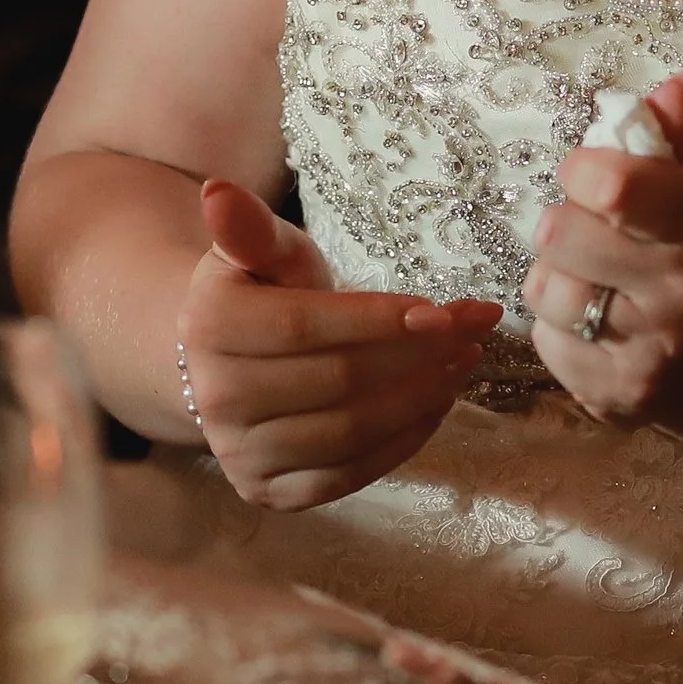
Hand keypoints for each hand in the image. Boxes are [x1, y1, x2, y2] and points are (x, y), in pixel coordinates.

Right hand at [178, 178, 502, 510]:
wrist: (224, 363)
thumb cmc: (260, 293)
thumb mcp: (261, 253)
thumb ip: (252, 228)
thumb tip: (217, 190)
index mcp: (209, 327)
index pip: (306, 327)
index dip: (378, 320)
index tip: (442, 311)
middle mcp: (215, 399)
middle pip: (337, 382)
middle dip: (417, 356)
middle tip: (473, 332)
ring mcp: (239, 454)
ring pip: (348, 433)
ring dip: (419, 399)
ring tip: (462, 363)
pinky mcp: (266, 493)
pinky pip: (346, 476)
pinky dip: (400, 445)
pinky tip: (435, 407)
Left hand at [521, 77, 682, 425]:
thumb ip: (668, 139)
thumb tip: (671, 86)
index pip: (611, 187)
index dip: (584, 172)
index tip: (590, 177)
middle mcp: (682, 293)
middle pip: (558, 232)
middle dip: (564, 226)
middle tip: (589, 233)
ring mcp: (648, 352)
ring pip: (543, 289)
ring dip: (556, 278)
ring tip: (592, 280)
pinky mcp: (613, 395)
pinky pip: (544, 341)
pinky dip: (557, 329)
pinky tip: (594, 326)